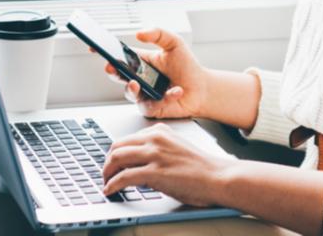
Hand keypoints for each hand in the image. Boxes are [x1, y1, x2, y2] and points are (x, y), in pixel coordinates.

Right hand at [100, 27, 209, 119]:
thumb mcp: (174, 43)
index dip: (106, 52)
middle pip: (119, 75)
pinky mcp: (152, 108)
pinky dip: (165, 98)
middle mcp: (139, 78)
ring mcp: (144, 94)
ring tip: (136, 83)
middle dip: (112, 71)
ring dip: (131, 89)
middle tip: (110, 67)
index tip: (95, 46)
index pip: (120, 56)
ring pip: (129, 93)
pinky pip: (151, 105)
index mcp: (141, 62)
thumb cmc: (187, 66)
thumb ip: (158, 34)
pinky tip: (176, 91)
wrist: (202, 88)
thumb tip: (139, 33)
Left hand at [101, 123, 233, 206]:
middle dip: (107, 161)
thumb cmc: (200, 167)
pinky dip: (112, 185)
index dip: (116, 153)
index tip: (112, 163)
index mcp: (160, 131)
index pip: (127, 138)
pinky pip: (124, 177)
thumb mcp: (175, 148)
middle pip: (117, 145)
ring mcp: (154, 154)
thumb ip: (157, 150)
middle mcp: (155, 138)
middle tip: (106, 173)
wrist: (217, 177)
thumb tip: (138, 165)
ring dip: (106, 173)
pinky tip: (111, 191)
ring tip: (106, 183)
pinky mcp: (154, 172)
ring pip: (116, 158)